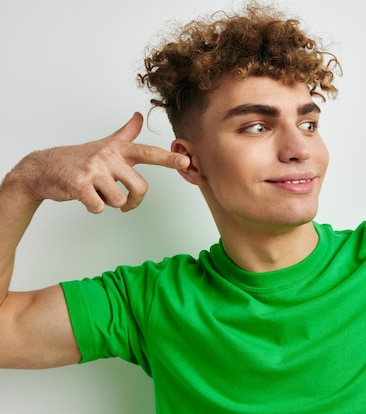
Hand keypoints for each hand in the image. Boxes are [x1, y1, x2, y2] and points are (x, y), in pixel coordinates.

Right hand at [16, 113, 189, 212]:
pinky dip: (93, 208)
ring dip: (108, 203)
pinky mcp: (80, 184)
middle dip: (133, 201)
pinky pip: (99, 207)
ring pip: (118, 200)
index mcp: (118, 150)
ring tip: (96, 192)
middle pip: (139, 188)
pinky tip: (84, 196)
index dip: (168, 159)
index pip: (148, 153)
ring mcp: (94, 169)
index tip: (185, 161)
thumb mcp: (105, 144)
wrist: (43, 168)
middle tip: (124, 203)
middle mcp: (108, 156)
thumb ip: (125, 133)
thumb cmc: (79, 159)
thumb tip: (138, 116)